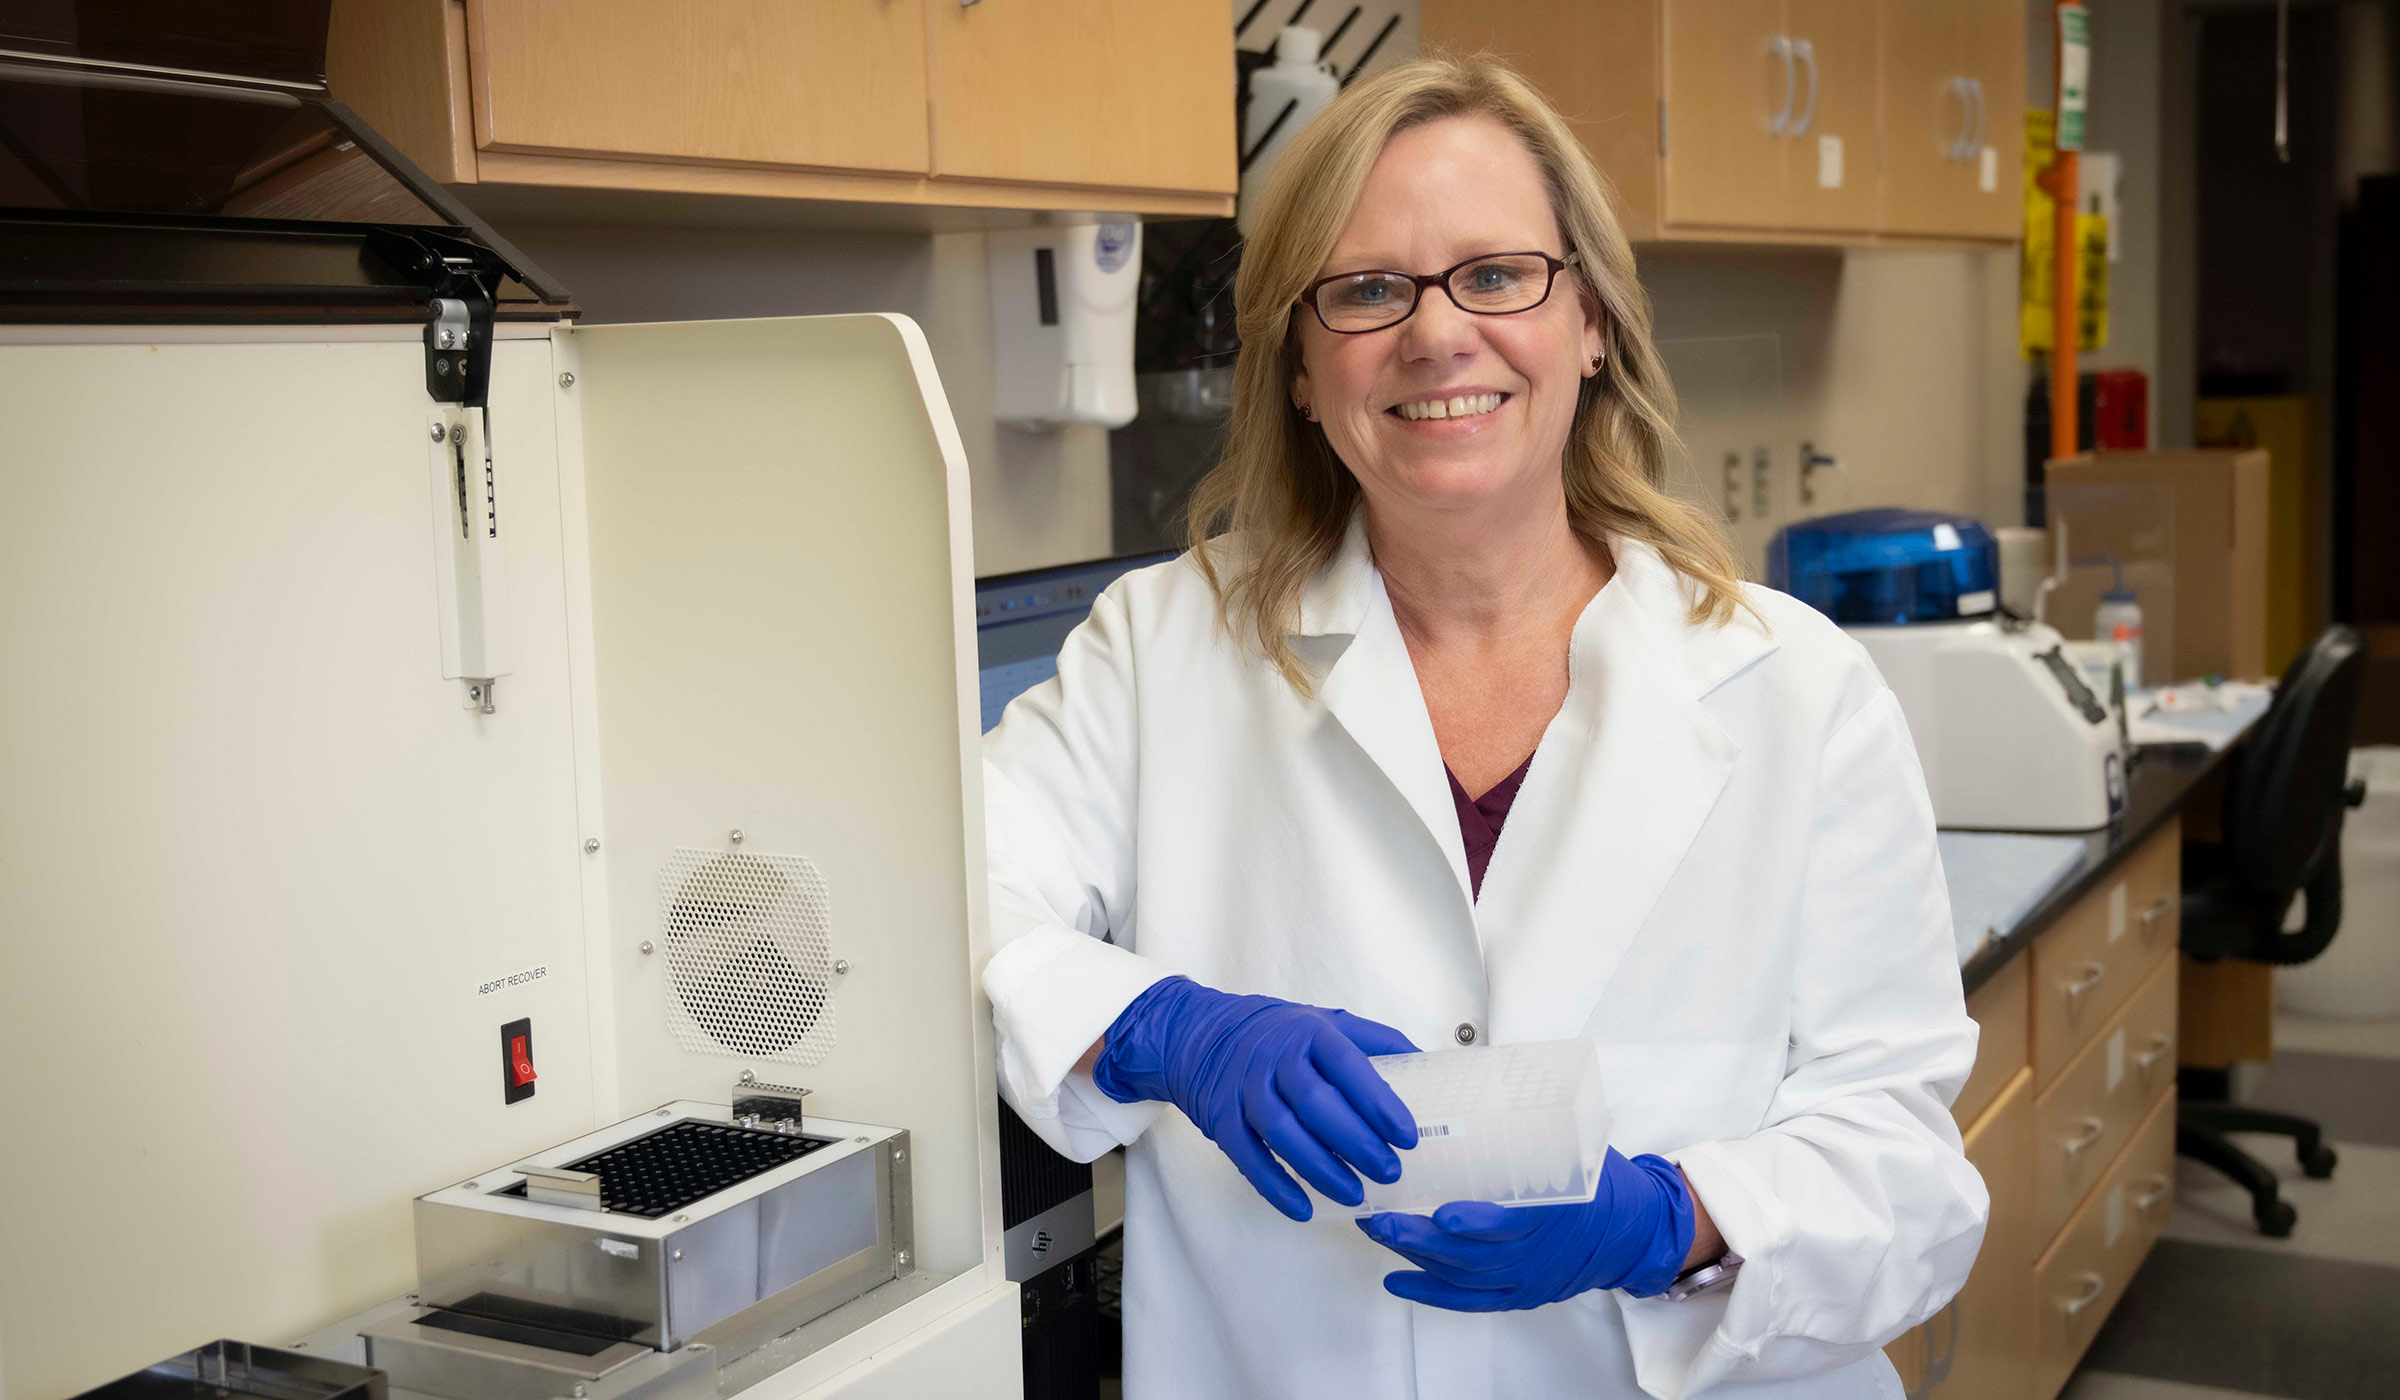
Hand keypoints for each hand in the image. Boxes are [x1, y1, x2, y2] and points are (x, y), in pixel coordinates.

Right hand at [1093, 976, 1419, 1219]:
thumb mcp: (1328, 1020)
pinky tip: (1304, 1209)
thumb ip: (1377, 1041)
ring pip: (1282, 1133)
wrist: (1203, 1034)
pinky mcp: (1221, 1119)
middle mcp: (1274, 1058)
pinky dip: (1275, 1187)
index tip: (1407, 1136)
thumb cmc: (1282, 1033)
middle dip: (1356, 1142)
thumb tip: (1430, 1065)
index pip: (1347, 1066)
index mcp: (1310, 1032)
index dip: (1378, 1103)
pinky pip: (1248, 1157)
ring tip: (1356, 1196)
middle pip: (1316, 1104)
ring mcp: (1244, 1089)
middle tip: (1390, 1172)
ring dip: (1321, 1170)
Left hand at [1360, 1149, 1694, 1309]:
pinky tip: (1394, 1279)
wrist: (1628, 1231)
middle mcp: (1536, 1254)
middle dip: (1421, 1239)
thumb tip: (1478, 1080)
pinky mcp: (1514, 1294)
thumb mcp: (1575, 1149)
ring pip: (1462, 1277)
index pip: (1511, 1225)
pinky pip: (1467, 1301)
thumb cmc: (1594, 1182)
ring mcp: (1524, 1279)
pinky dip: (1428, 1293)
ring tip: (1376, 1231)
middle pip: (1472, 1256)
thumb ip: (1535, 1129)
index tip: (1442, 1213)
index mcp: (1555, 1213)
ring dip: (1415, 1256)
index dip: (1476, 1224)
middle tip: (1380, 1217)